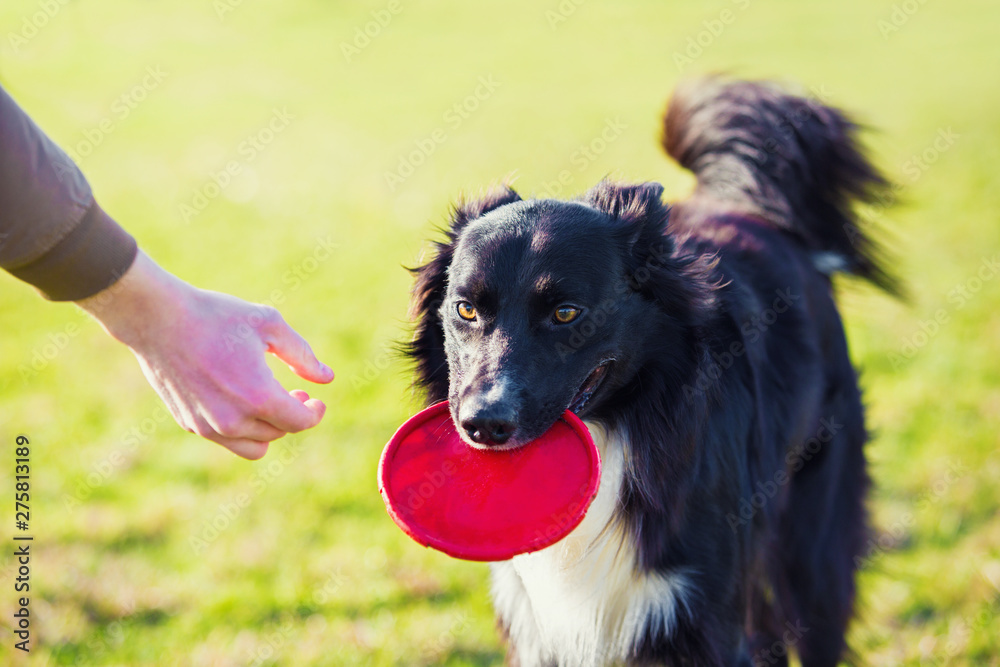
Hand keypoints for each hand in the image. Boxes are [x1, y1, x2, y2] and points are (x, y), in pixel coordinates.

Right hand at [77, 251, 334, 458]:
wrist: (157, 320)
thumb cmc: (217, 316)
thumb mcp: (269, 325)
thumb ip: (302, 355)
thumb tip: (326, 378)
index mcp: (258, 396)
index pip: (299, 422)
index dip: (314, 412)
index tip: (316, 399)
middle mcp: (233, 420)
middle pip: (279, 433)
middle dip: (293, 415)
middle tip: (295, 392)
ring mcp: (208, 426)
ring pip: (254, 446)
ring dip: (269, 428)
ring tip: (269, 401)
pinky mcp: (190, 424)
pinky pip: (227, 440)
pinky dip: (242, 428)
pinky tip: (241, 399)